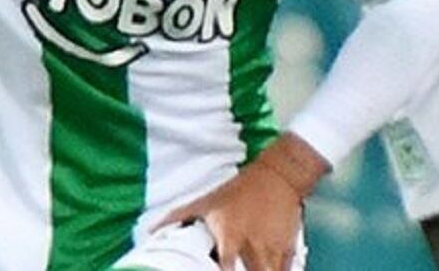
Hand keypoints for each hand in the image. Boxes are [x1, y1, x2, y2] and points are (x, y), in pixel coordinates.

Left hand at [158, 138, 322, 270]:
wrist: (278, 176)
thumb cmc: (238, 190)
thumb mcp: (206, 201)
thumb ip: (178, 216)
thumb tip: (151, 230)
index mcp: (230, 234)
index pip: (225, 266)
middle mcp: (252, 245)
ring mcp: (272, 250)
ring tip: (247, 270)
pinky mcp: (287, 252)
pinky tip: (265, 270)